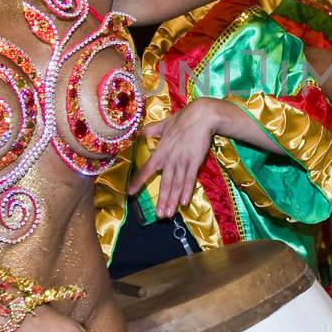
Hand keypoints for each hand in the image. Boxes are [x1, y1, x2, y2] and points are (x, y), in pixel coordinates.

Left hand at [128, 100, 226, 217]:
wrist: (202, 116)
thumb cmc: (183, 119)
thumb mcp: (164, 124)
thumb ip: (152, 131)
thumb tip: (140, 133)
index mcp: (161, 150)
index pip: (147, 168)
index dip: (138, 181)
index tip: (130, 192)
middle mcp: (170, 158)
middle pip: (164, 182)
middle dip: (161, 200)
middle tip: (158, 215)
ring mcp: (183, 161)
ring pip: (176, 184)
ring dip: (172, 200)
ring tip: (169, 214)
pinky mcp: (195, 161)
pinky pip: (190, 179)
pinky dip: (187, 191)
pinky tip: (184, 202)